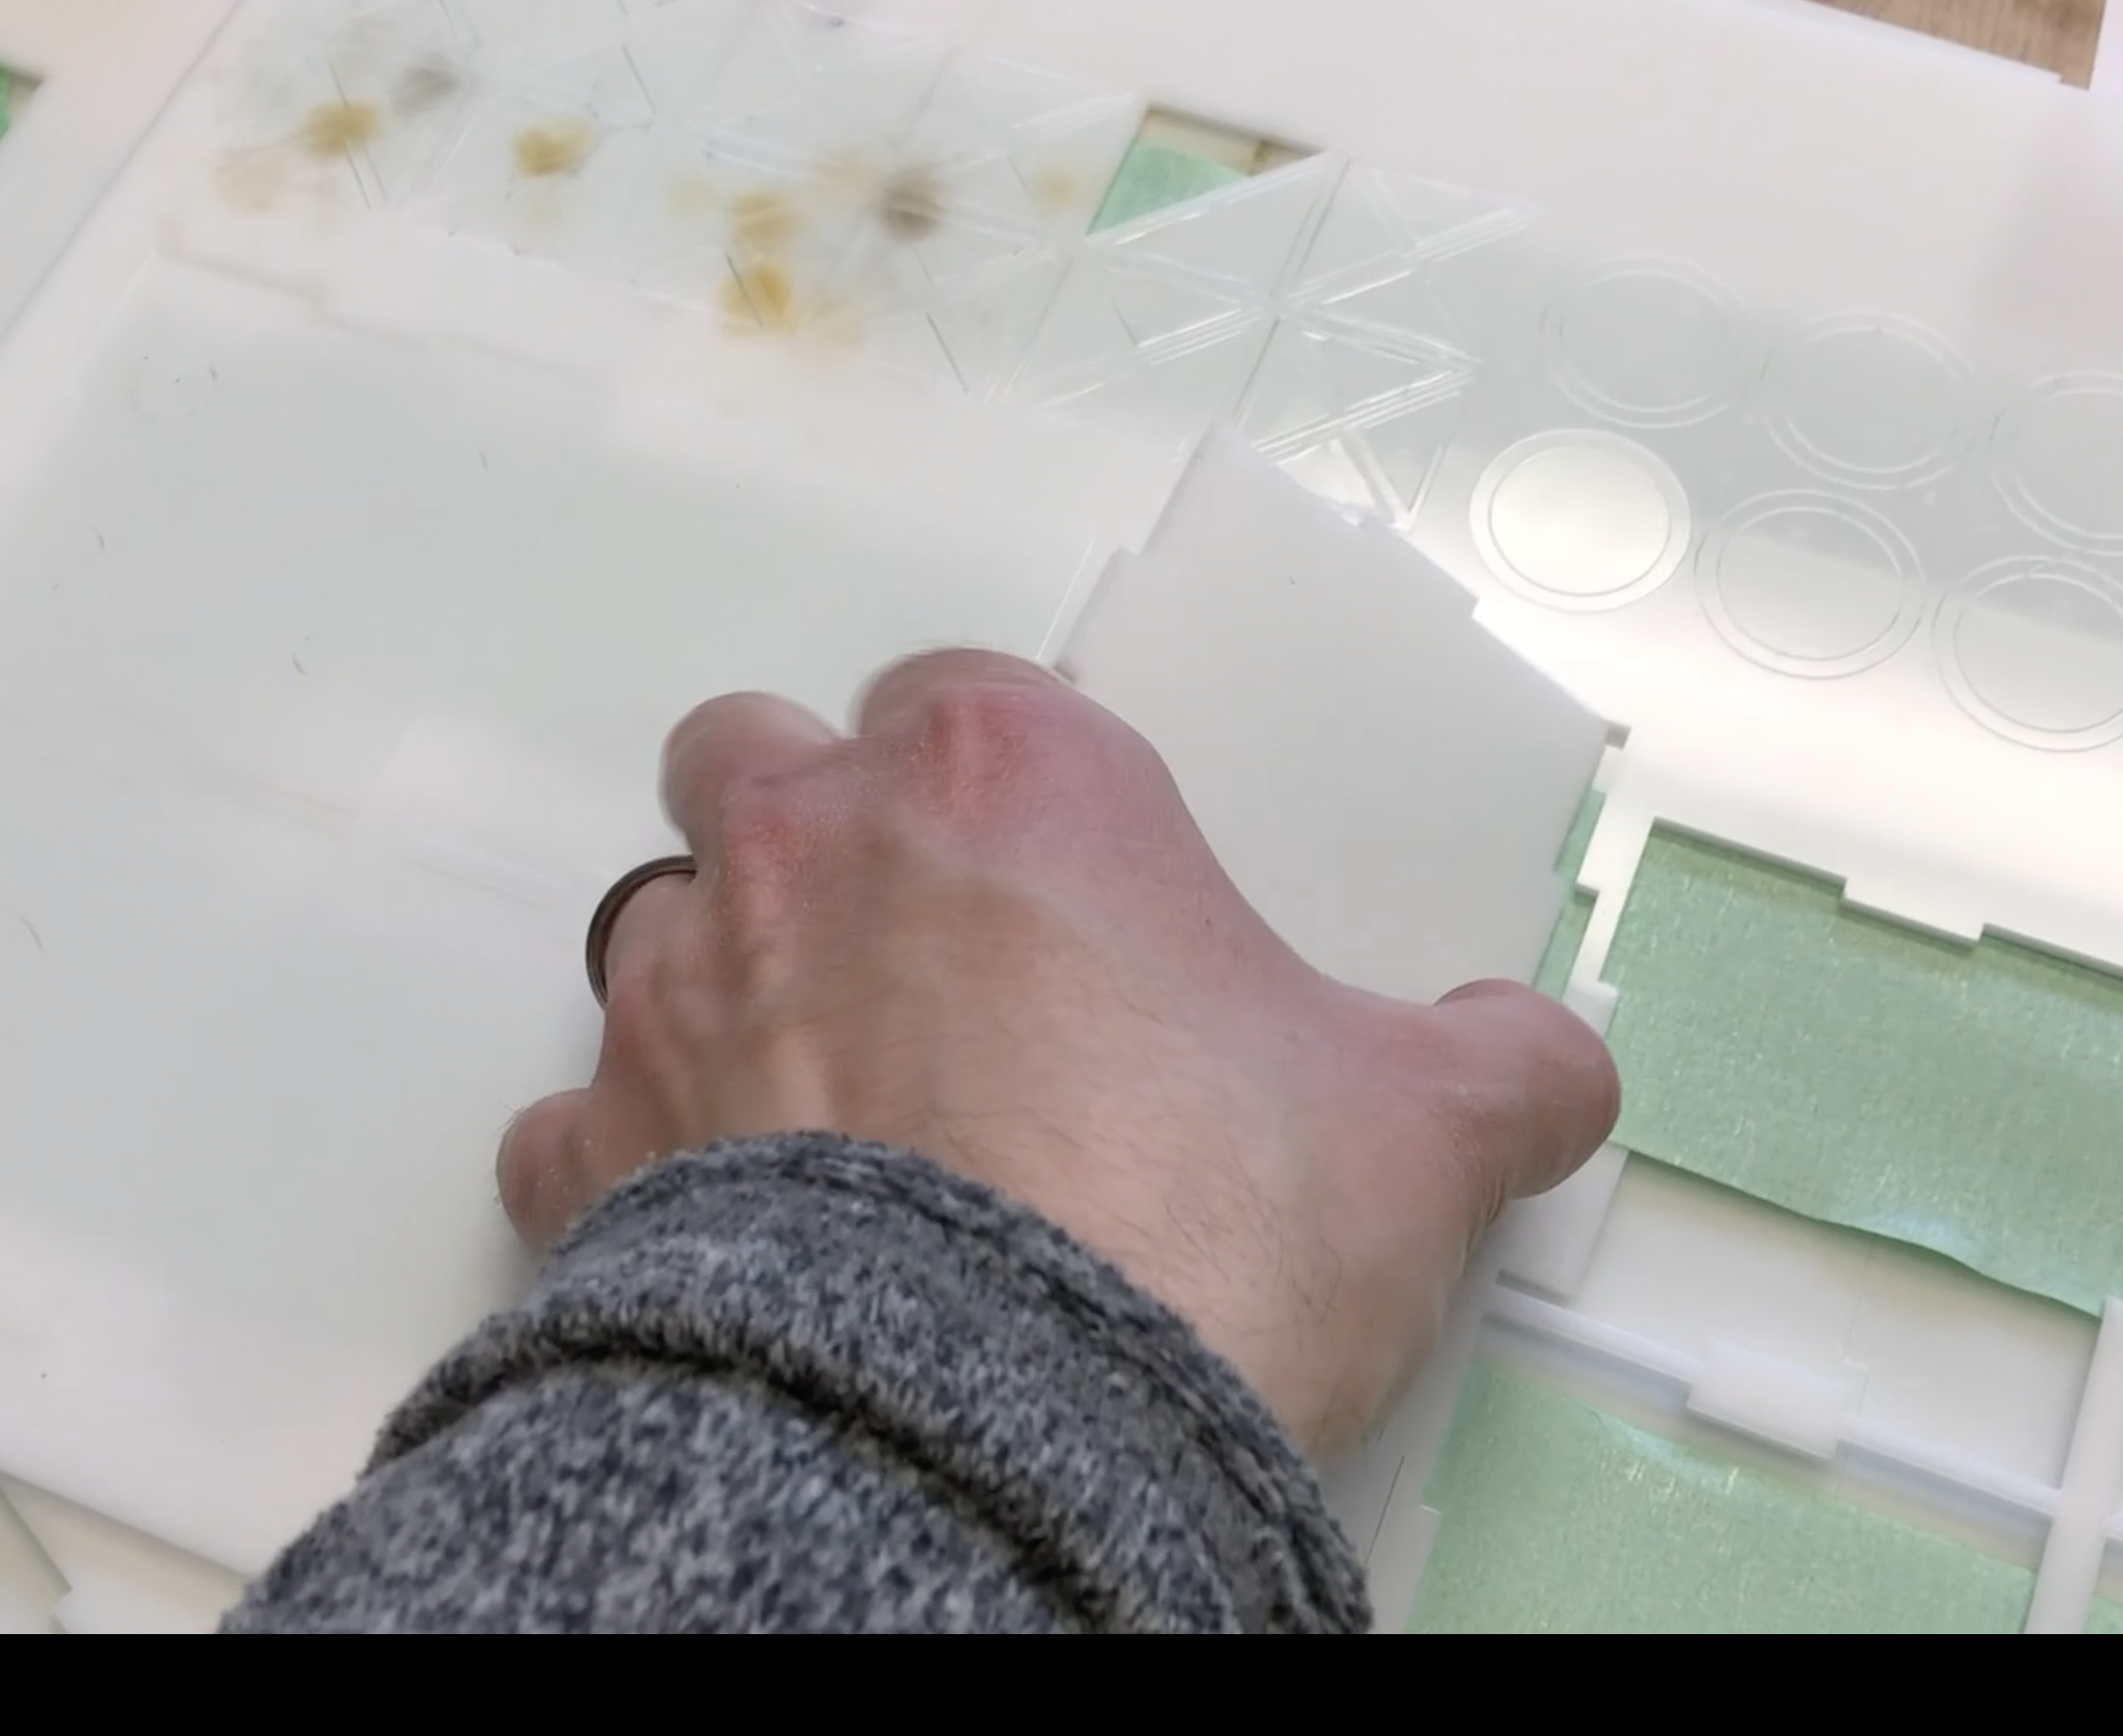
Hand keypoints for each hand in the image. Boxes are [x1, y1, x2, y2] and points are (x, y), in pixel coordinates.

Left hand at [499, 649, 1617, 1457]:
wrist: (990, 1433)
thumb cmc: (1191, 1234)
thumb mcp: (1422, 1137)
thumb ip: (1499, 1067)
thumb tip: (1546, 1066)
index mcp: (1006, 774)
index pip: (966, 689)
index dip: (1009, 776)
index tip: (1065, 873)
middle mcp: (812, 843)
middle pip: (759, 754)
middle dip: (814, 823)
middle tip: (919, 947)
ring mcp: (681, 993)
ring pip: (655, 918)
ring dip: (723, 982)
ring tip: (827, 1097)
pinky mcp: (592, 1155)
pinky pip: (575, 1120)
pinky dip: (635, 1156)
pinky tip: (729, 1223)